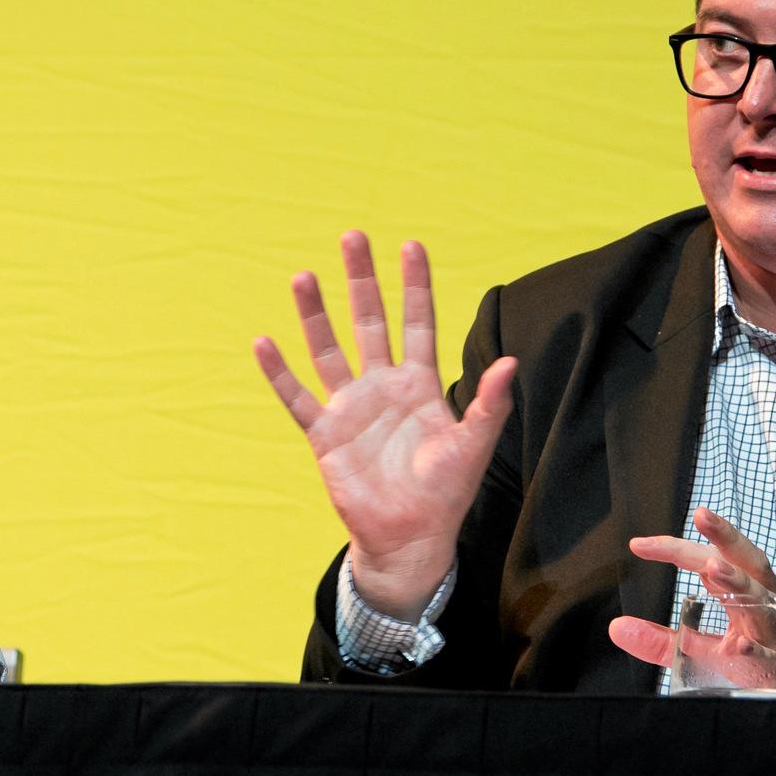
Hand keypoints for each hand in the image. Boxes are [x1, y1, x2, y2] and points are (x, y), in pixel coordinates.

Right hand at [253, 232, 516, 621]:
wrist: (410, 538)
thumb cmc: (446, 493)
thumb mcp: (473, 446)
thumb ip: (490, 404)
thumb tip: (511, 360)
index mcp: (420, 384)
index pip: (418, 323)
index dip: (416, 285)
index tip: (411, 245)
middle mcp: (382, 386)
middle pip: (370, 321)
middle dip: (362, 280)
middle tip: (353, 237)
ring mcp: (350, 407)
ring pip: (329, 350)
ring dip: (316, 314)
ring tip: (304, 276)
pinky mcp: (324, 434)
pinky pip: (297, 398)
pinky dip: (280, 373)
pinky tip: (264, 343)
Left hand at [604, 507, 775, 698]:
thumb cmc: (753, 662)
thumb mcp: (702, 650)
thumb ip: (661, 640)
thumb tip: (617, 628)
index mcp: (743, 596)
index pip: (710, 561)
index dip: (676, 548)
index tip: (639, 544)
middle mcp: (763, 605)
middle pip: (749, 563)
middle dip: (727, 537)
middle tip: (701, 515)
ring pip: (762, 600)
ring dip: (738, 582)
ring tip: (713, 568)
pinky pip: (771, 654)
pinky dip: (755, 649)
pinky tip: (738, 646)